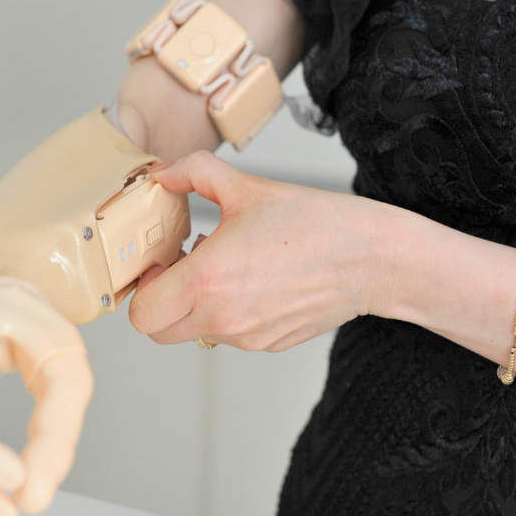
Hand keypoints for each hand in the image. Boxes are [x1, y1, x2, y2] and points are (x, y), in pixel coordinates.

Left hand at [128, 151, 399, 351]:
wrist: (372, 259)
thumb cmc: (317, 224)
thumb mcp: (248, 187)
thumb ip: (195, 174)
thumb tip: (163, 172)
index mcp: (208, 282)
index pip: (142, 314)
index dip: (144, 288)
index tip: (163, 263)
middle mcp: (223, 319)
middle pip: (161, 331)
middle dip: (162, 301)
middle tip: (183, 267)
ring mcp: (247, 337)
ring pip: (195, 333)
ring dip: (196, 305)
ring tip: (227, 266)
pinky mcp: (269, 343)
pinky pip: (231, 335)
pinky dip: (229, 313)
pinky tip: (254, 279)